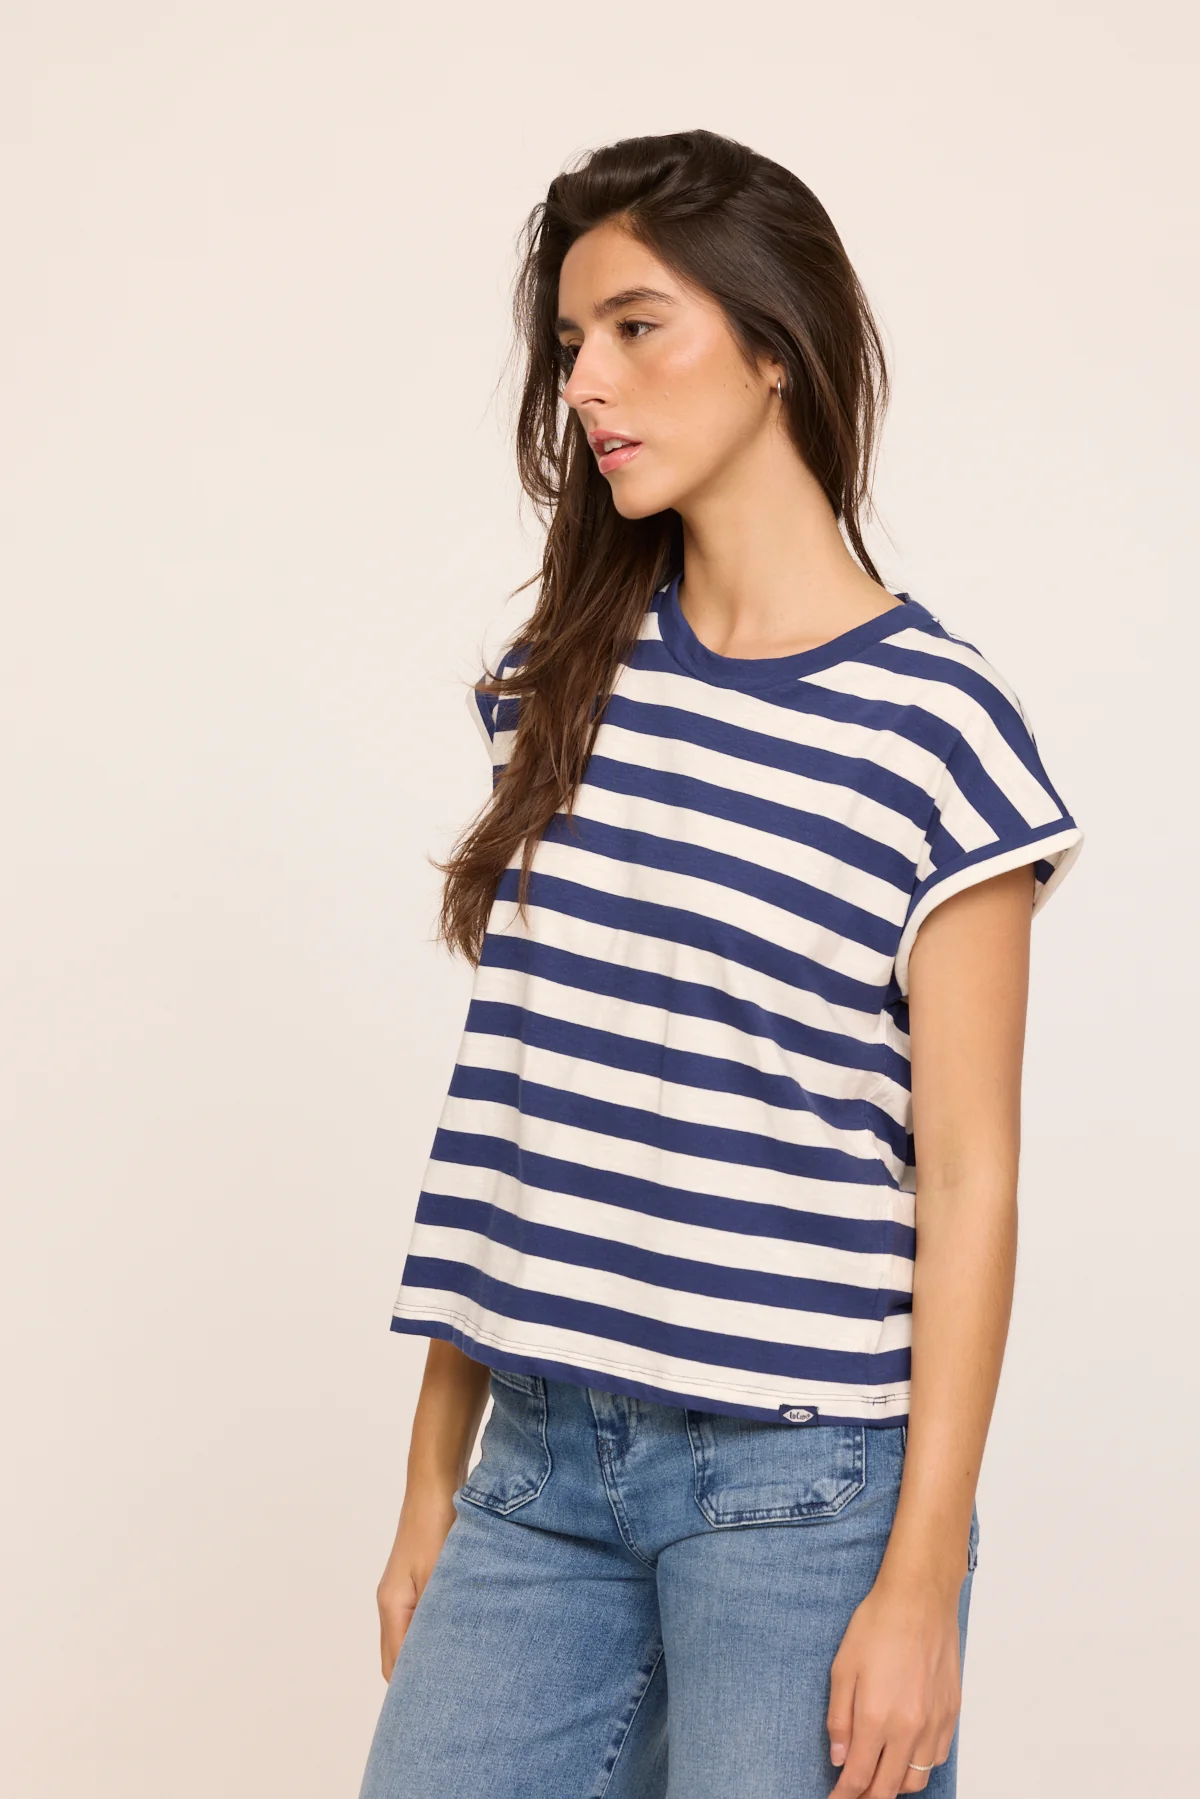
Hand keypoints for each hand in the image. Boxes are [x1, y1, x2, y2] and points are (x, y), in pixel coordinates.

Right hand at [375, 1487, 458, 1680]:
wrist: (435, 1485)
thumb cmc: (435, 1526)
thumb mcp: (438, 1576)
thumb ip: (436, 1617)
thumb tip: (438, 1656)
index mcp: (392, 1606)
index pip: (394, 1665)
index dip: (411, 1689)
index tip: (433, 1708)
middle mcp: (392, 1602)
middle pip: (397, 1657)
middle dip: (417, 1678)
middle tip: (450, 1697)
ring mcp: (403, 1590)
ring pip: (409, 1637)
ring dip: (427, 1654)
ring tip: (455, 1671)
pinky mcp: (418, 1578)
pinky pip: (420, 1618)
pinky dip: (433, 1633)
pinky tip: (457, 1635)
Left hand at [825, 1573, 963, 1795]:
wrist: (920, 1599)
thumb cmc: (878, 1625)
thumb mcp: (842, 1667)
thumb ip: (839, 1719)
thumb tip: (839, 1758)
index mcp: (877, 1717)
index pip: (859, 1777)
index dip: (844, 1796)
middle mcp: (909, 1728)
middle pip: (888, 1787)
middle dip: (867, 1798)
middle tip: (852, 1795)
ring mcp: (934, 1723)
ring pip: (916, 1780)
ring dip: (894, 1785)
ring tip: (877, 1776)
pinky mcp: (951, 1713)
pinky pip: (936, 1758)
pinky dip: (919, 1766)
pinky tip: (905, 1754)